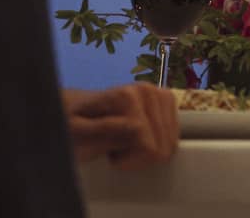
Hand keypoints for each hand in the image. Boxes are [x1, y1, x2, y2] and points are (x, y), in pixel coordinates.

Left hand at [63, 85, 178, 168]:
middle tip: (118, 148)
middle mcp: (147, 90)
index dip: (127, 160)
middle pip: (161, 146)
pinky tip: (140, 139)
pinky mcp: (167, 100)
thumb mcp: (79, 133)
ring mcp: (159, 94)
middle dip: (138, 156)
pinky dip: (158, 145)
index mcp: (126, 96)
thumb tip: (137, 128)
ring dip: (148, 151)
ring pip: (170, 144)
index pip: (147, 144)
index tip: (109, 156)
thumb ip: (104, 131)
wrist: (80, 109)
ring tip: (127, 143)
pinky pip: (174, 137)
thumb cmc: (76, 125)